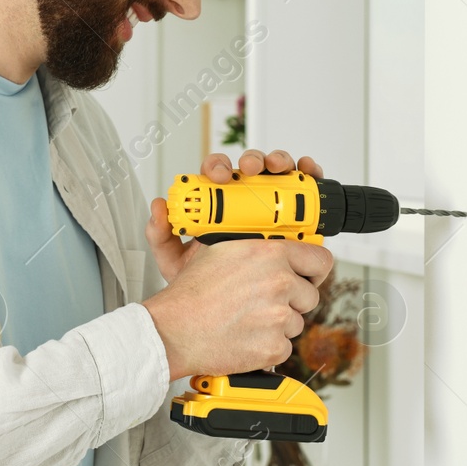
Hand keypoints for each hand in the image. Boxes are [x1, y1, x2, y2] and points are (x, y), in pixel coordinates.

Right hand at [142, 236, 333, 380]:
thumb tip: (278, 242)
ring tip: (247, 319)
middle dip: (292, 301)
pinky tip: (245, 337)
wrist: (173, 330)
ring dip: (277, 325)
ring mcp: (278, 316)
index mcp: (269, 253)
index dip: (314, 271)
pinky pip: (285, 348)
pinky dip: (268, 347)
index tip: (308, 277)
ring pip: (296, 323)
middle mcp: (278, 283)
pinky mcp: (273, 346)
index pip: (320, 260)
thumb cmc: (191, 294)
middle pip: (310, 296)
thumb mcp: (219, 249)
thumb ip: (256, 244)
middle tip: (263, 303)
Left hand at [144, 149, 326, 283]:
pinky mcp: (298, 208)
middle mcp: (247, 195)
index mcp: (219, 201)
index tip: (217, 175)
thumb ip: (162, 237)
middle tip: (249, 171)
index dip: (217, 167)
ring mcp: (274, 199)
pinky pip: (305, 184)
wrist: (238, 305)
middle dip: (252, 160)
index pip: (218, 174)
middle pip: (251, 167)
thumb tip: (158, 207)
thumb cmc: (210, 277)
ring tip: (278, 169)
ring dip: (279, 161)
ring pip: (278, 170)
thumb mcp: (178, 262)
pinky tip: (308, 170)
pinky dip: (308, 172)